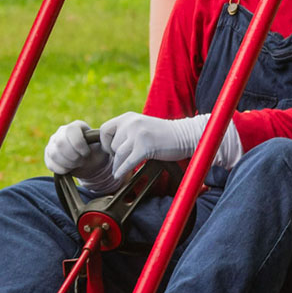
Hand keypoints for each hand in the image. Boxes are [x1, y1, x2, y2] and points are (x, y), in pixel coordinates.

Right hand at [44, 120, 116, 191]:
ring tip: (76, 164)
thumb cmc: (96, 153)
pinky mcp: (49, 154)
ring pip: (53, 153)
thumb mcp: (102, 146)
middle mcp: (62, 131)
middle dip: (73, 156)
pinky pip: (49, 162)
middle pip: (60, 143)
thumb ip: (102, 141)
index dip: (79, 145)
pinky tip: (69, 169)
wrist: (89, 163)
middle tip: (81, 160)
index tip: (87, 153)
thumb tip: (104, 140)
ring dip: (67, 163)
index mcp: (76, 126)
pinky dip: (61, 169)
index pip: (71, 131)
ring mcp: (53, 143)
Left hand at [100, 112, 244, 181]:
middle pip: (112, 145)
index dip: (104, 143)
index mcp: (129, 117)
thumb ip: (128, 132)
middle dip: (114, 157)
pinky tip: (120, 175)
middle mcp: (132, 123)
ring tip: (118, 173)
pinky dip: (122, 171)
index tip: (111, 151)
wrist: (186, 135)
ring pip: (118, 154)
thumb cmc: (165, 135)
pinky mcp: (145, 146)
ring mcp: (138, 134)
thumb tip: (112, 145)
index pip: (105, 129)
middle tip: (121, 163)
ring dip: (117, 166)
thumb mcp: (143, 127)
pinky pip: (127, 162)